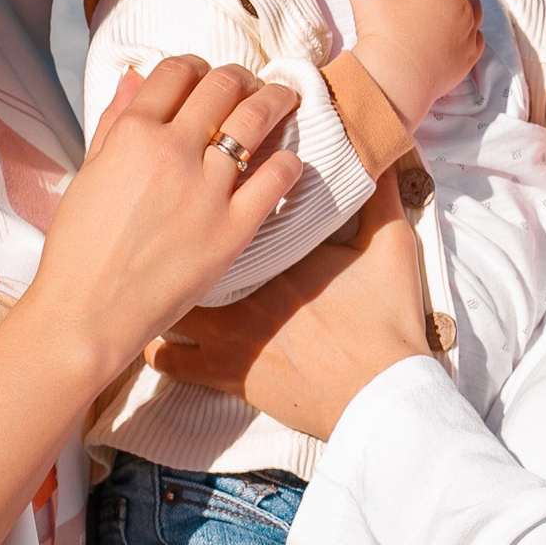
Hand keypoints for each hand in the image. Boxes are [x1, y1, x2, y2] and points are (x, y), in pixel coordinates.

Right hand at [13, 57, 303, 377]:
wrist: (89, 311)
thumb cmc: (80, 247)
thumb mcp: (88, 173)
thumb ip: (115, 122)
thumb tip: (136, 77)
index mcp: (131, 134)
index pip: (176, 71)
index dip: (196, 66)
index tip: (207, 75)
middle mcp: (172, 151)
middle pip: (222, 85)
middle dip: (241, 77)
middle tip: (252, 85)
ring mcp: (207, 188)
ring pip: (256, 119)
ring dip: (276, 100)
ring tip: (285, 98)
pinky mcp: (233, 227)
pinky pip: (276, 177)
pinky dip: (288, 162)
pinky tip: (287, 161)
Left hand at [150, 190, 434, 440]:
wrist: (380, 392)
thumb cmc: (386, 321)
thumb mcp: (391, 246)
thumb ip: (380, 196)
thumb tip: (380, 152)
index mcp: (274, 256)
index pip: (224, 212)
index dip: (205, 192)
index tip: (201, 182)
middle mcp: (238, 293)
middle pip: (179, 254)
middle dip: (167, 237)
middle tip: (163, 225)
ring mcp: (225, 337)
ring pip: (162, 306)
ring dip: (158, 292)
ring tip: (154, 277)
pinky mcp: (224, 375)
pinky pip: (167, 361)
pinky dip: (158, 346)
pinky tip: (162, 334)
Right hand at [334, 0, 480, 127]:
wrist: (393, 82)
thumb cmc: (379, 32)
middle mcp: (461, 1)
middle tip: (400, 13)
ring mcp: (470, 29)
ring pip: (464, 8)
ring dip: (446, 12)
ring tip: (418, 29)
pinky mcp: (471, 55)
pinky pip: (471, 37)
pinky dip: (457, 38)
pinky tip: (433, 47)